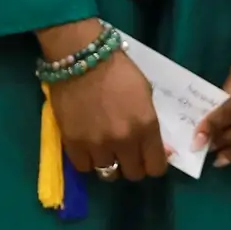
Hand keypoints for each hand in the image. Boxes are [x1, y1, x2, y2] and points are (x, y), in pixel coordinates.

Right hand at [46, 44, 169, 183]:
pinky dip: (87, 160)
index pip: (156, 167)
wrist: (80, 55)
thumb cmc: (117, 69)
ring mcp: (97, 143)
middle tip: (125, 151)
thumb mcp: (145, 94)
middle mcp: (124, 140)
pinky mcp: (73, 142)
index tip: (147, 156)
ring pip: (108, 173)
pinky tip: (88, 147)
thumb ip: (149, 123)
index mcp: (146, 126)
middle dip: (132, 164)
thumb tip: (156, 147)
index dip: (153, 164)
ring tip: (104, 149)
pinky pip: (83, 167)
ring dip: (109, 163)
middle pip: (133, 174)